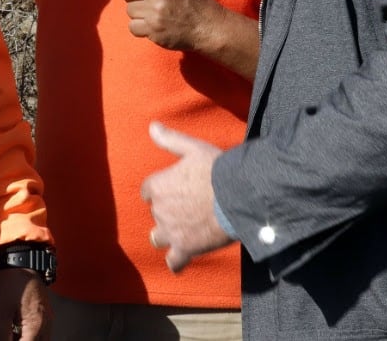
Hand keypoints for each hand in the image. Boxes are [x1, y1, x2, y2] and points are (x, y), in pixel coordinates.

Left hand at [0, 268, 50, 339]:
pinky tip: (16, 334)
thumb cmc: (11, 284)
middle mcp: (46, 324)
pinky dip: (30, 337)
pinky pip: (41, 333)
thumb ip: (2, 335)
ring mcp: (48, 319)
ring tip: (10, 336)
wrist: (21, 263)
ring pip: (40, 340)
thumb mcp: (1, 312)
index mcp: (36, 326)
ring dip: (26, 340)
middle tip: (6, 338)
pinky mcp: (46, 314)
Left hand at [108, 0, 257, 76]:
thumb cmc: (193, 0)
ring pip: (130, 10)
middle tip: (146, 1)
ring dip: (138, 13)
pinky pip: (132, 26)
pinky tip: (152, 26)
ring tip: (155, 14)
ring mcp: (155, 11)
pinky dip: (139, 28)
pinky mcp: (153, 29)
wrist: (207, 26)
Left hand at [141, 121, 232, 272]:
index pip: (147, 191)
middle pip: (156, 213)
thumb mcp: (193, 148)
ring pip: (158, 237)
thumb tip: (151, 126)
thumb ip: (170, 140)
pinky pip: (173, 262)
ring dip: (166, 235)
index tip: (173, 189)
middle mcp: (160, 210)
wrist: (239, 197)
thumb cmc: (217, 170)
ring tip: (182, 232)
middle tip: (188, 207)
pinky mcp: (186, 249)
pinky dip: (177, 261)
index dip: (159, 190)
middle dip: (168, 211)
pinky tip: (182, 259)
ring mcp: (171, 231)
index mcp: (158, 186)